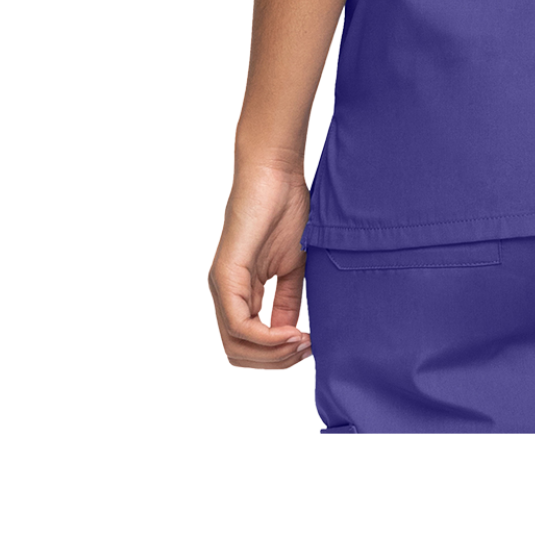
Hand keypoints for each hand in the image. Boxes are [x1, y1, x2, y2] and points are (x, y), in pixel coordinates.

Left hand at [209, 161, 312, 368]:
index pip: (249, 344)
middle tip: (308, 348)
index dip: (280, 354)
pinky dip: (267, 336)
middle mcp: (225, 294)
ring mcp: (221, 286)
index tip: (312, 344)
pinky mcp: (225, 275)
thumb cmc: (286, 209)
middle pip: (239, 353)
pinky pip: (240, 324)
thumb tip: (292, 338)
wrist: (276, 173)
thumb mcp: (293, 267)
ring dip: (273, 353)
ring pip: (236, 345)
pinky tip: (292, 331)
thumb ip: (287, 301)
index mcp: (241, 292)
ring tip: (303, 341)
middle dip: (276, 360)